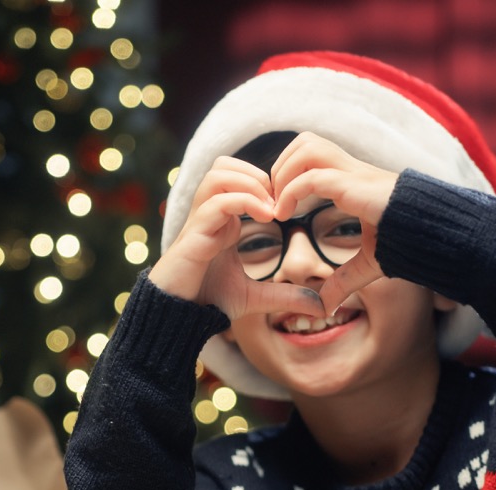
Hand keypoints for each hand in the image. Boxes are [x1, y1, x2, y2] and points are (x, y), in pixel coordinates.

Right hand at [149, 156, 324, 319]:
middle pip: (225, 164)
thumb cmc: (207, 301)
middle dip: (257, 173)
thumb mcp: (255, 297)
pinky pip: (216, 202)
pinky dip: (243, 201)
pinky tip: (266, 217)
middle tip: (279, 200)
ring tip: (272, 207)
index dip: (265, 182)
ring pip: (218, 173)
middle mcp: (209, 213)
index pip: (238, 176)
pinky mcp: (193, 235)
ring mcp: (199, 221)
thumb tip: (319, 304)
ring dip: (250, 182)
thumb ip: (284, 295)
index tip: (288, 205)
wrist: (176, 319)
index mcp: (222, 220)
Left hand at [269, 132, 399, 313]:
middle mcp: (351, 170)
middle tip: (273, 201)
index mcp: (352, 181)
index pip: (312, 154)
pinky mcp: (356, 186)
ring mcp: (355, 173)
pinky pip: (314, 177)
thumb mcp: (367, 265)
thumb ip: (343, 282)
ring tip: (279, 206)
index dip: (288, 173)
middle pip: (306, 141)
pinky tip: (284, 215)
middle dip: (281, 166)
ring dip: (284, 173)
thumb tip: (325, 307)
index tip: (277, 207)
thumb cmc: (409, 244)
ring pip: (307, 146)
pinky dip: (292, 191)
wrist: (438, 235)